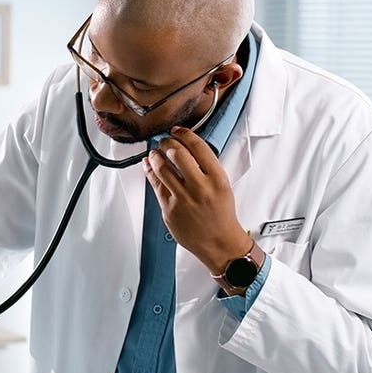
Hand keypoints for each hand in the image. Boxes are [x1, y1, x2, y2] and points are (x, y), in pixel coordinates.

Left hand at [143, 126, 251, 273]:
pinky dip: (150, 172)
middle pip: (177, 153)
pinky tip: (148, 166)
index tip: (178, 130)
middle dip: (167, 142)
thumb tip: (186, 147)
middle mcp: (200, 187)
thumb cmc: (221, 214)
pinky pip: (155, 185)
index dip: (184, 133)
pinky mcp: (169, 209)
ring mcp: (183, 199)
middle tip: (164, 141)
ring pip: (162, 168)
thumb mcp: (223, 186)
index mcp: (217, 179)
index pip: (198, 146)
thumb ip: (207, 168)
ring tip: (155, 153)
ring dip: (155, 156)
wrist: (219, 242)